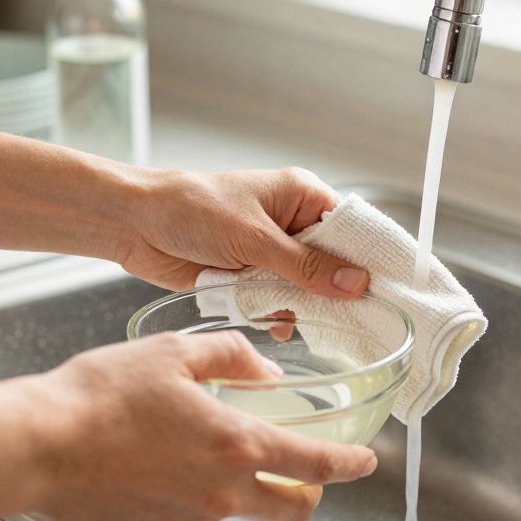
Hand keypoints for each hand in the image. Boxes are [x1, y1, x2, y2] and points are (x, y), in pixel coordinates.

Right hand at [29, 332, 377, 520]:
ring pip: (235, 511)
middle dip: (307, 495)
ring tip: (197, 448)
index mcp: (235, 445)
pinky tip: (160, 466)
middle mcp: (220, 493)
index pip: (314, 465)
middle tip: (301, 473)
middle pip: (292, 511)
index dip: (348, 464)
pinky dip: (189, 496)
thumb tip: (262, 367)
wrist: (38, 444)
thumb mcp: (174, 352)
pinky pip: (187, 518)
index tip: (363, 460)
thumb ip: (232, 356)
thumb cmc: (99, 395)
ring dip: (237, 487)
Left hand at [119, 167, 369, 297]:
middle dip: (333, 289)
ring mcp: (271, 251)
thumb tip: (356, 282)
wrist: (135, 225)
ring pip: (306, 287)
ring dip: (300, 304)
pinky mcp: (250, 276)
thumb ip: (305, 265)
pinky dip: (277, 313)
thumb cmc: (192, 209)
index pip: (350, 228)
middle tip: (348, 317)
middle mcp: (291, 223)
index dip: (367, 259)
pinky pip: (278, 301)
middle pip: (333, 263)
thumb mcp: (254, 238)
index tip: (385, 291)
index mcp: (301, 195)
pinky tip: (275, 324)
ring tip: (294, 315)